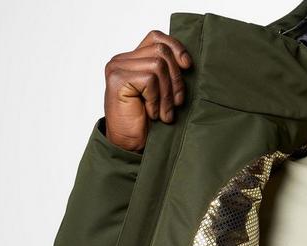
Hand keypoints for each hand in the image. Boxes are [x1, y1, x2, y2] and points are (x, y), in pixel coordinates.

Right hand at [103, 29, 192, 152]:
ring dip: (167, 94)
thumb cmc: (146, 124)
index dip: (176, 47)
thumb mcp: (163, 94)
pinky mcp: (117, 79)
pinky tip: (151, 114)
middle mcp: (122, 59)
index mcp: (133, 60)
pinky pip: (150, 80)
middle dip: (176, 79)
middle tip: (177, 104)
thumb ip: (167, 74)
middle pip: (161, 51)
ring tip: (164, 114)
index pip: (156, 37)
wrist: (130, 146)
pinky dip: (156, 100)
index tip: (188, 66)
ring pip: (158, 65)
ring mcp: (117, 67)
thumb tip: (188, 62)